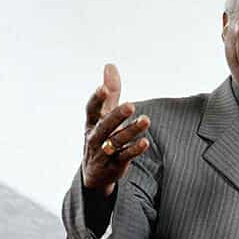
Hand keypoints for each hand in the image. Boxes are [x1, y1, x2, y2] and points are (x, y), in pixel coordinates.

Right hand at [82, 64, 150, 195]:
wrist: (95, 173)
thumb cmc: (102, 136)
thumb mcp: (104, 114)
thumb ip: (110, 92)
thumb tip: (110, 65)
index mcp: (92, 123)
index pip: (91, 109)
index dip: (97, 99)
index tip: (103, 88)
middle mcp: (96, 137)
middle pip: (105, 125)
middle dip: (117, 115)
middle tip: (131, 105)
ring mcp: (104, 152)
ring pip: (116, 141)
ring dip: (131, 131)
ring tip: (146, 120)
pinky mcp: (115, 165)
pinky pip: (125, 156)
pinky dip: (134, 150)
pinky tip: (145, 142)